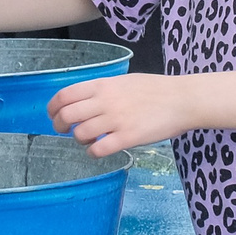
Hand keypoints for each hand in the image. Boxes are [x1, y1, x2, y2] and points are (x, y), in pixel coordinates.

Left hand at [47, 73, 190, 154]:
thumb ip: (103, 90)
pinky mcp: (128, 137)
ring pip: (80, 133)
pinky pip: (99, 149)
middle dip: (60, 126)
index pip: (64, 95)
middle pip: (67, 115)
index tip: (53, 115)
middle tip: (65, 131)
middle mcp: (105, 101)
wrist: (182, 99)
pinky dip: (93, 153)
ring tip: (89, 140)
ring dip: (80, 140)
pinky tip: (99, 151)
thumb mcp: (124, 81)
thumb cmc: (155, 90)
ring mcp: (116, 120)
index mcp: (103, 85)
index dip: (53, 107)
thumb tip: (84, 100)